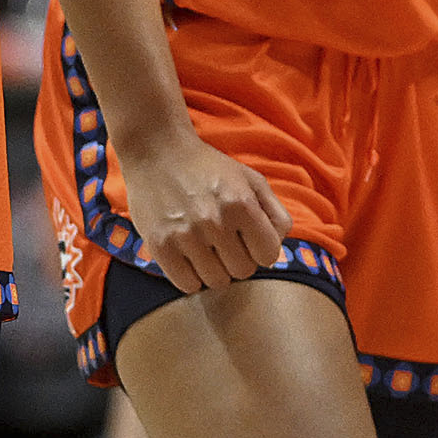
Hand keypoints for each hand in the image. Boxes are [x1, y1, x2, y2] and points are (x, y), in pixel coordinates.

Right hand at [119, 125, 291, 293]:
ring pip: (216, 281)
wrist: (157, 152)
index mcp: (242, 203)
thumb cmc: (209, 168)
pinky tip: (190, 258)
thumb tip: (280, 244)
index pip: (268, 255)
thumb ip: (275, 212)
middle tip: (226, 243)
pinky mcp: (160, 246)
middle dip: (239, 259)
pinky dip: (192, 277)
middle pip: (243, 271)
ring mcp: (185, 235)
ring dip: (215, 270)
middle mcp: (215, 221)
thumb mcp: (251, 179)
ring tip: (207, 249)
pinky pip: (187, 285)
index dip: (261, 250)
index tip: (250, 241)